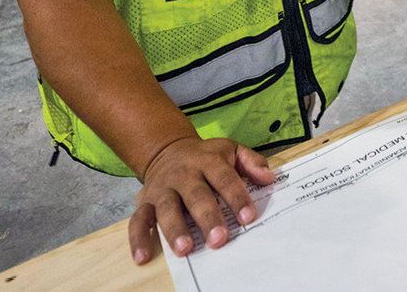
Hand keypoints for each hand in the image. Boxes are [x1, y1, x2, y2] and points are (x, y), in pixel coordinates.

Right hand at [128, 136, 274, 264]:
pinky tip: (142, 256)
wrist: (167, 149)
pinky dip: (138, 238)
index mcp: (208, 161)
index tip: (248, 217)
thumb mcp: (230, 149)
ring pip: (167, 209)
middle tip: (219, 239)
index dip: (237, 198)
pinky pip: (138, 220)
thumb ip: (252, 162)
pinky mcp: (145, 202)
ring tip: (185, 248)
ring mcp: (163, 189)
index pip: (225, 179)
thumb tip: (269, 177)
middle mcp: (184, 175)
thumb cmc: (205, 156)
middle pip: (196, 196)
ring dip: (175, 229)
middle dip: (208, 218)